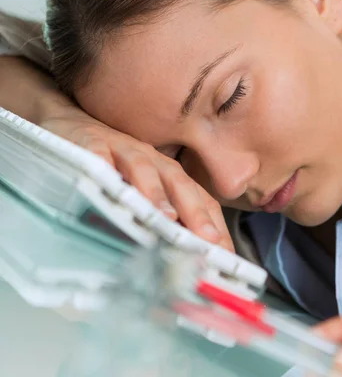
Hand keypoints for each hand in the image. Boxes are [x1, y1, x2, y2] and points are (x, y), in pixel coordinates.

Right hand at [39, 106, 233, 251]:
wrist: (71, 124)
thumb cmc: (113, 166)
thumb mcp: (141, 192)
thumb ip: (163, 220)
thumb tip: (184, 259)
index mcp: (169, 176)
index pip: (201, 201)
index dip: (216, 227)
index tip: (226, 257)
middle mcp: (152, 162)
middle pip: (179, 184)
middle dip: (197, 213)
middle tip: (209, 241)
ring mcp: (121, 150)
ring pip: (143, 168)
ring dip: (156, 192)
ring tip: (166, 218)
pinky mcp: (89, 144)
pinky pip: (97, 155)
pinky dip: (105, 167)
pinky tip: (109, 184)